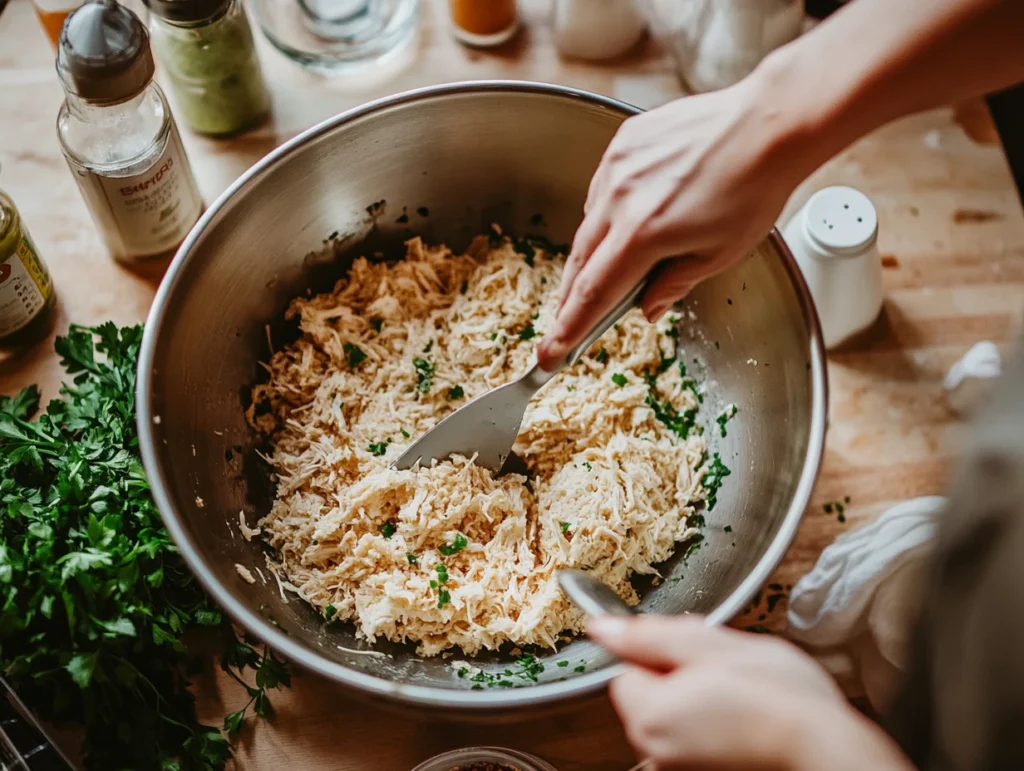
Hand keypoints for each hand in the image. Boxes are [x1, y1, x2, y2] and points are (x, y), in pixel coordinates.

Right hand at [537, 65, 809, 370]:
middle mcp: (620, 198)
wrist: (767, 125)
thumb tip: (647, 307)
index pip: (593, 292)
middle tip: (568, 316)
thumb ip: (674, 285)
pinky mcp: (625, 143)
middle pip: (580, 259)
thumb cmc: (753, 189)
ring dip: (593, 249)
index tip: (551, 351)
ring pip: (590, 222)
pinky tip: (629, 216)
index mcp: (643, 234)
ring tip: (609, 264)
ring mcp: (618, 166)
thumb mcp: (719, 254)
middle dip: (572, 293)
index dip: (569, 326)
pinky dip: (608, 210)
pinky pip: (603, 187)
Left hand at [590, 616, 914, 770]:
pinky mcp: (703, 770)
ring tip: (742, 696)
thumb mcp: (710, 645)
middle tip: (725, 673)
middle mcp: (654, 751)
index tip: (696, 655)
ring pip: (674, 715)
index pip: (624, 671)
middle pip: (647, 695)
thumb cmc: (781, 698)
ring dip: (700, 700)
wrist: (829, 750)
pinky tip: (746, 718)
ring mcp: (679, 767)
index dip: (660, 655)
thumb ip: (649, 635)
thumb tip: (601, 627)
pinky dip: (715, 725)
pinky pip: (695, 736)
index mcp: (647, 715)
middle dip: (679, 676)